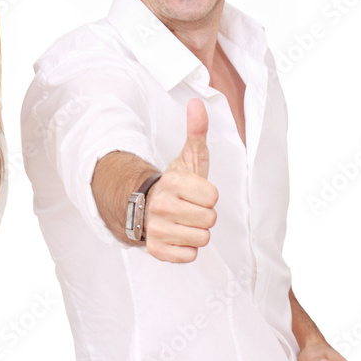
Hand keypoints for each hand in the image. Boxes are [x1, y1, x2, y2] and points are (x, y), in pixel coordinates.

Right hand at [144, 98, 217, 262]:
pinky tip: (177, 236)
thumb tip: (197, 103)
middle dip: (204, 215)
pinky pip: (189, 256)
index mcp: (172, 182)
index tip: (195, 192)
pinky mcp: (155, 251)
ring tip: (183, 222)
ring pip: (201, 239)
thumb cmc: (177, 184)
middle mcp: (160, 206)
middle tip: (189, 208)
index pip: (213, 197)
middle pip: (210, 220)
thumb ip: (196, 131)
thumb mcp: (189, 157)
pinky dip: (187, 249)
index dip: (208, 196)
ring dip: (196, 232)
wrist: (146, 207)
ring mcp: (156, 229)